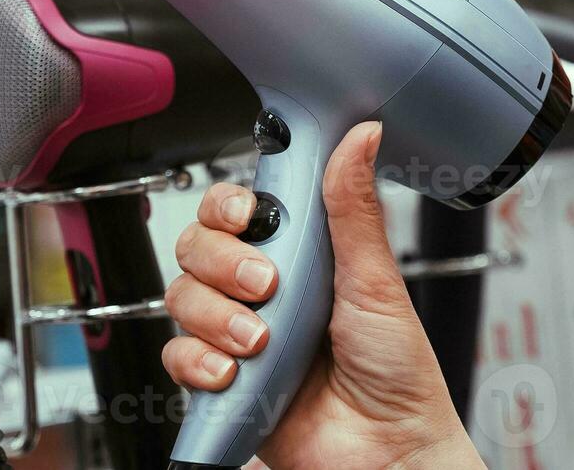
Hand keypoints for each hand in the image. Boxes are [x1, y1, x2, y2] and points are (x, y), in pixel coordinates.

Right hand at [161, 121, 484, 469]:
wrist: (388, 451)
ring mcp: (235, 333)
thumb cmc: (396, 370)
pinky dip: (199, 362)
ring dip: (217, 316)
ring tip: (261, 341)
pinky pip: (177, 357)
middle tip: (266, 285)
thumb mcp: (375, 280)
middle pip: (197, 245)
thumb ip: (353, 208)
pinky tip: (234, 373)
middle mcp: (259, 288)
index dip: (229, 206)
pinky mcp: (220, 382)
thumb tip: (363, 135)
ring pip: (181, 297)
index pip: (236, 208)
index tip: (249, 214)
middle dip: (224, 262)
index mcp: (296, 253)